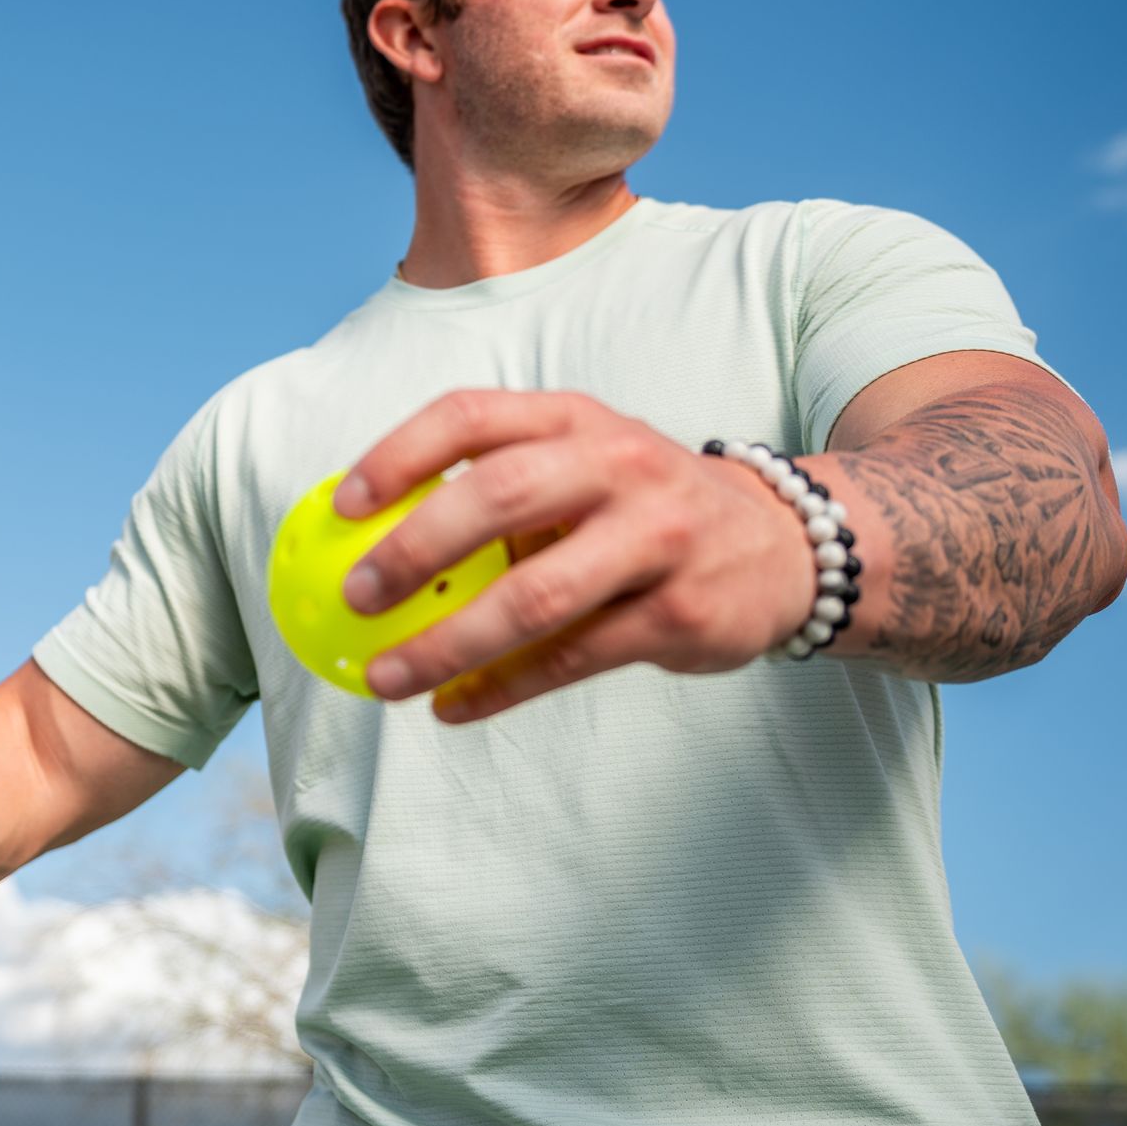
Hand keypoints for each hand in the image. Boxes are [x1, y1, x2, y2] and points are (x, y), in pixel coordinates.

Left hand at [336, 390, 812, 722]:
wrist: (783, 546)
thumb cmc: (642, 507)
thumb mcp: (583, 466)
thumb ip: (495, 489)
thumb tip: (369, 544)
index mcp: (575, 419)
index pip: (471, 417)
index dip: (399, 455)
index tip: (343, 507)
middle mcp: (618, 465)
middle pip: (498, 497)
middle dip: (414, 551)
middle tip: (355, 598)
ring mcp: (657, 538)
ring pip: (535, 596)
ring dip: (449, 644)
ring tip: (385, 678)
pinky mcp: (680, 613)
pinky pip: (572, 659)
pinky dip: (503, 688)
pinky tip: (454, 708)